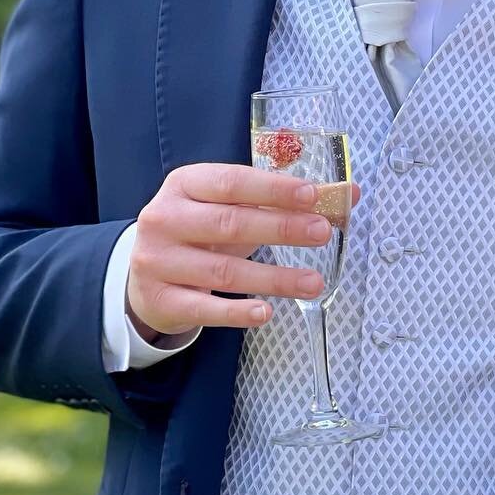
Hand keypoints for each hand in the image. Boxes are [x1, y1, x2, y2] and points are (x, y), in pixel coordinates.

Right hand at [126, 163, 357, 338]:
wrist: (146, 273)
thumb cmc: (200, 232)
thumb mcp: (232, 208)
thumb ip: (283, 200)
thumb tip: (349, 194)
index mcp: (184, 185)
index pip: (232, 182)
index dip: (274, 189)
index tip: (313, 195)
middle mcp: (165, 219)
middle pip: (229, 224)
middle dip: (281, 228)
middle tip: (323, 233)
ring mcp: (158, 261)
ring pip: (224, 271)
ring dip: (274, 278)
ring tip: (314, 282)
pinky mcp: (160, 299)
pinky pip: (204, 309)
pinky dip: (237, 312)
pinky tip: (267, 312)